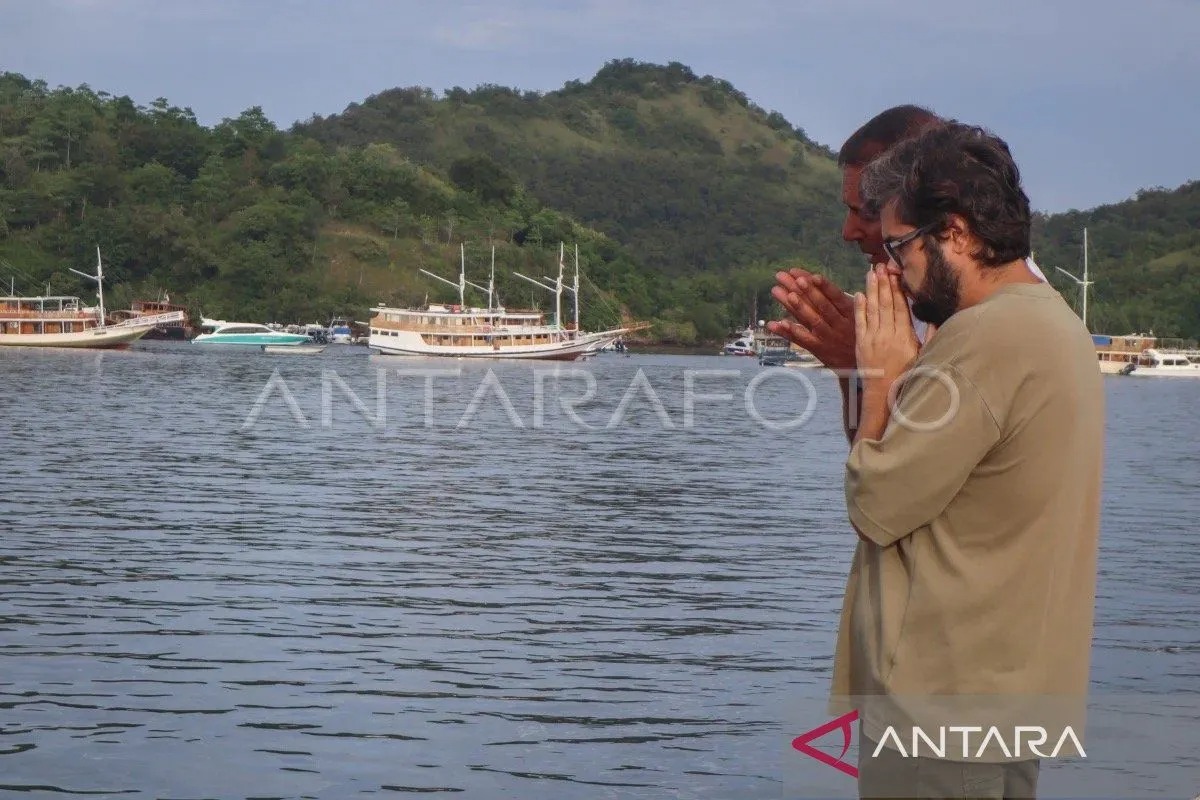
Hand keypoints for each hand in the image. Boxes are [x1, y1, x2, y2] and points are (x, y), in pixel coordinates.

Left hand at [765, 268, 856, 369]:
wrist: (865, 364)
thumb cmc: (858, 333)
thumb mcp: (859, 315)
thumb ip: (843, 298)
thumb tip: (834, 277)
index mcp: (851, 313)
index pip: (836, 296)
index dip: (824, 286)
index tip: (813, 276)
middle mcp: (840, 325)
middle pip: (820, 305)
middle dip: (804, 290)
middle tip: (787, 277)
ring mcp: (828, 338)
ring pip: (811, 320)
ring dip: (796, 307)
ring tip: (782, 293)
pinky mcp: (819, 349)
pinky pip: (804, 340)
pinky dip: (790, 332)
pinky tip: (778, 323)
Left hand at [853, 265, 920, 394]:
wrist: (885, 395)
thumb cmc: (906, 377)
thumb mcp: (924, 356)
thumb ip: (929, 336)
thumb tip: (934, 317)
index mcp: (906, 337)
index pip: (902, 308)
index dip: (899, 290)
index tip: (897, 275)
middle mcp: (889, 335)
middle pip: (887, 304)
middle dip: (885, 283)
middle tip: (882, 266)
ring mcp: (874, 340)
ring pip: (873, 310)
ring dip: (872, 290)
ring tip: (871, 273)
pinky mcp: (861, 345)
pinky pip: (860, 323)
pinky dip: (859, 308)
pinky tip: (858, 294)